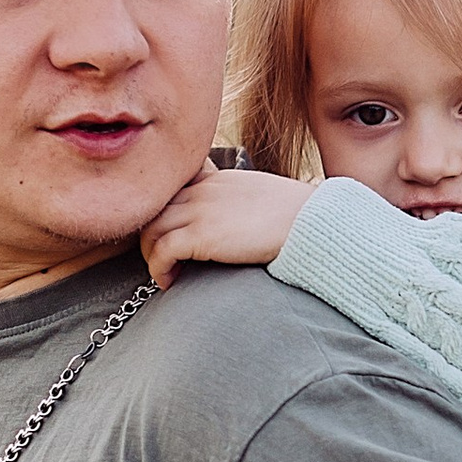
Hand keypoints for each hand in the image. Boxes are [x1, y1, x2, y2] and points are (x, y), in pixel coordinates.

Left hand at [143, 167, 317, 285]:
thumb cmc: (295, 217)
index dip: (164, 217)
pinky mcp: (201, 235)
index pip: (173, 192)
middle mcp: (202, 190)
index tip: (170, 239)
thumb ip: (236, 204)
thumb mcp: (259, 197)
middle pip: (155, 210)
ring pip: (152, 230)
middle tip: (162, 261)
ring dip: (152, 256)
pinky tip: (170, 282)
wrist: (310, 222)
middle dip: (151, 238)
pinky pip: (162, 251)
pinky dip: (158, 269)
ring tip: (165, 274)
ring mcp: (199, 211)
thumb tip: (234, 226)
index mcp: (216, 179)